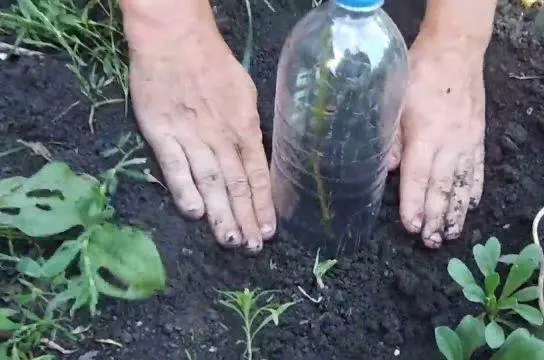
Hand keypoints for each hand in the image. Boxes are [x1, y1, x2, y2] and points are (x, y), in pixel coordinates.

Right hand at [125, 14, 274, 252]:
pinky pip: (175, 167)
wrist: (174, 40)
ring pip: (210, 182)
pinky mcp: (161, 134)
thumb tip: (255, 157)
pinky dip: (185, 191)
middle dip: (247, 219)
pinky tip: (195, 214)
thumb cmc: (214, 65)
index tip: (269, 231)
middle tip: (252, 248)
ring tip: (230, 241)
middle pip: (237, 185)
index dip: (265, 204)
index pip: (259, 174)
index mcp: (245, 127)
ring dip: (221, 214)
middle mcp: (221, 137)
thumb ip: (249, 128)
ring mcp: (191, 137)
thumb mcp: (245, 93)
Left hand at [390, 35, 485, 248]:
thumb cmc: (419, 74)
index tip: (412, 227)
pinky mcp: (478, 137)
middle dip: (437, 218)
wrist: (456, 51)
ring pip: (462, 184)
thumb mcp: (395, 100)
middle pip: (442, 188)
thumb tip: (386, 169)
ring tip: (453, 234)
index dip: (414, 205)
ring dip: (457, 211)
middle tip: (433, 243)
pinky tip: (472, 205)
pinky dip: (474, 189)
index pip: (418, 178)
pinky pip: (477, 169)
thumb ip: (391, 137)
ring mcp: (467, 142)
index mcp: (425, 136)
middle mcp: (449, 144)